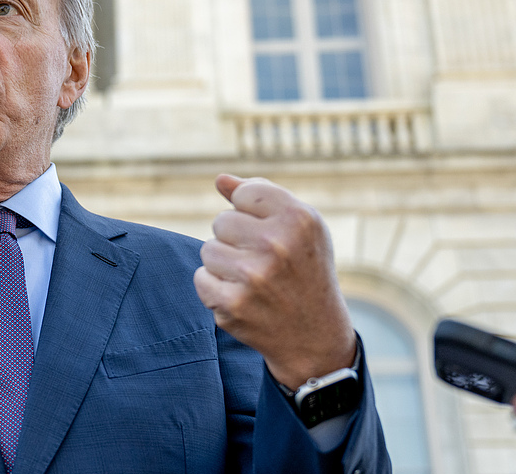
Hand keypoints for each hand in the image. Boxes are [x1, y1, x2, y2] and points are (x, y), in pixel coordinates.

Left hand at [194, 174, 355, 388]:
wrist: (314, 335)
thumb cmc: (304, 270)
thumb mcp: (300, 227)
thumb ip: (260, 197)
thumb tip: (220, 179)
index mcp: (298, 218)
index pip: (245, 193)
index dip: (253, 213)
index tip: (271, 232)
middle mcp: (277, 244)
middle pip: (222, 220)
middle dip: (236, 239)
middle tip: (263, 262)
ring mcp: (253, 276)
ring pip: (208, 249)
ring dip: (224, 264)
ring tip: (253, 280)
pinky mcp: (232, 304)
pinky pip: (201, 278)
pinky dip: (215, 288)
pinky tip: (242, 297)